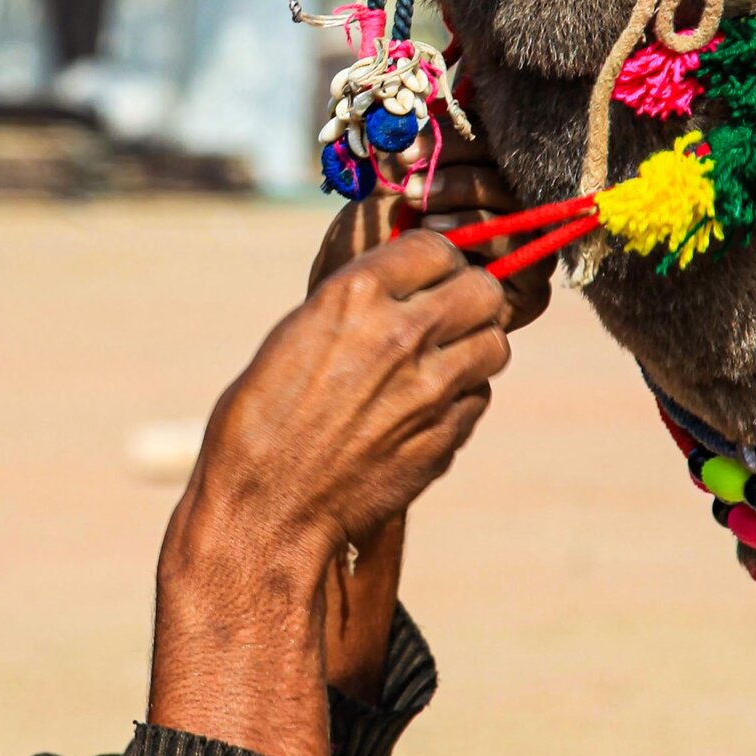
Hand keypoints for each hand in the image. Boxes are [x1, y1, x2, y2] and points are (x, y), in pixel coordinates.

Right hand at [148, 236, 506, 755]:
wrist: (268, 508)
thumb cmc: (260, 419)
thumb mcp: (296, 334)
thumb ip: (356, 304)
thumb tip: (400, 286)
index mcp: (355, 296)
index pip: (436, 246)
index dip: (432, 261)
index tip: (422, 275)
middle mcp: (402, 334)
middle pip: (484, 289)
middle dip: (467, 297)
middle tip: (443, 313)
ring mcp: (430, 388)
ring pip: (495, 343)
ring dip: (472, 346)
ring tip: (437, 360)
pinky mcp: (445, 435)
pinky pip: (479, 397)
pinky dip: (461, 395)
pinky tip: (425, 406)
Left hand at [308, 139, 553, 330]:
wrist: (354, 316)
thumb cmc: (365, 249)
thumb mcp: (384, 191)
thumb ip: (414, 152)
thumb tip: (445, 102)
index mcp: (481, 178)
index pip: (490, 142)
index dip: (455, 139)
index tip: (408, 149)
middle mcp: (511, 210)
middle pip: (510, 166)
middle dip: (457, 168)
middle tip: (412, 182)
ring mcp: (525, 250)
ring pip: (517, 203)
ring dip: (467, 197)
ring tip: (420, 211)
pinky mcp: (529, 290)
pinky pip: (525, 249)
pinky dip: (484, 235)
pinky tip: (440, 238)